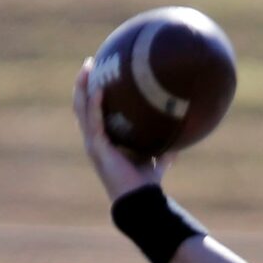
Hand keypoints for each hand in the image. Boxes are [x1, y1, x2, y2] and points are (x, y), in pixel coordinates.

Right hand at [74, 58, 171, 202]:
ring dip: (82, 88)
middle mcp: (94, 140)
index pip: (92, 113)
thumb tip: (180, 138)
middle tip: (89, 63)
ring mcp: (93, 144)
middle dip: (82, 84)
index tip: (98, 73)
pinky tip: (99, 88)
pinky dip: (95, 104)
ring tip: (87, 67)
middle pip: (82, 106)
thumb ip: (164, 148)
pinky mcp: (97, 148)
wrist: (140, 199)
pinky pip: (93, 120)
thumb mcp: (156, 158)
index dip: (91, 94)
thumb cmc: (146, 182)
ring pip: (81, 109)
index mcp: (104, 141)